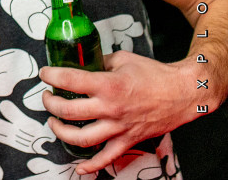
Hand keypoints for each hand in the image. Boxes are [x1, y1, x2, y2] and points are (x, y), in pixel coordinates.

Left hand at [40, 50, 197, 173]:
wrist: (182, 93)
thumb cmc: (154, 74)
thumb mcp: (122, 59)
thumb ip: (99, 62)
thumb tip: (82, 62)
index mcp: (108, 85)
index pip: (69, 80)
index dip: (51, 75)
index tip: (45, 73)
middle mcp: (110, 108)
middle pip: (67, 110)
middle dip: (49, 103)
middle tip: (47, 96)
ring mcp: (118, 127)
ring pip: (80, 137)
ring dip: (60, 131)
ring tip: (54, 121)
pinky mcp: (128, 140)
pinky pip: (107, 158)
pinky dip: (91, 166)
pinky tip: (79, 167)